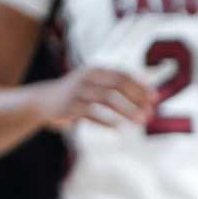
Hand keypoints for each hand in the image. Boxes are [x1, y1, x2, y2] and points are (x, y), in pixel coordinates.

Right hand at [37, 67, 155, 129]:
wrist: (42, 101)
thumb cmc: (77, 95)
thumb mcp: (95, 85)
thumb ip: (117, 89)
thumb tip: (148, 98)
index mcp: (96, 70)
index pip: (122, 75)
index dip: (140, 86)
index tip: (155, 98)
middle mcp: (87, 77)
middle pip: (117, 85)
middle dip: (136, 99)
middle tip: (151, 113)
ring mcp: (78, 91)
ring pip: (107, 99)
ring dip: (126, 111)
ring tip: (140, 122)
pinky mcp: (70, 106)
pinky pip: (92, 114)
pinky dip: (106, 120)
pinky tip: (118, 128)